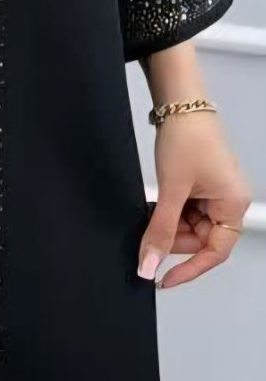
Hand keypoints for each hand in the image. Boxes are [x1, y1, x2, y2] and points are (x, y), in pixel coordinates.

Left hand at [139, 111, 250, 289]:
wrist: (178, 103)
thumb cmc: (187, 137)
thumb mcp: (171, 190)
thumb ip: (159, 230)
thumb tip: (150, 263)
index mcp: (233, 206)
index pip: (213, 252)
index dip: (188, 269)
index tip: (163, 278)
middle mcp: (227, 201)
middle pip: (198, 239)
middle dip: (171, 238)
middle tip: (148, 236)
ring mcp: (212, 192)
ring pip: (187, 224)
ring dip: (167, 223)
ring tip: (151, 212)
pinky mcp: (197, 183)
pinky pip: (182, 209)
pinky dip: (166, 210)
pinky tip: (154, 205)